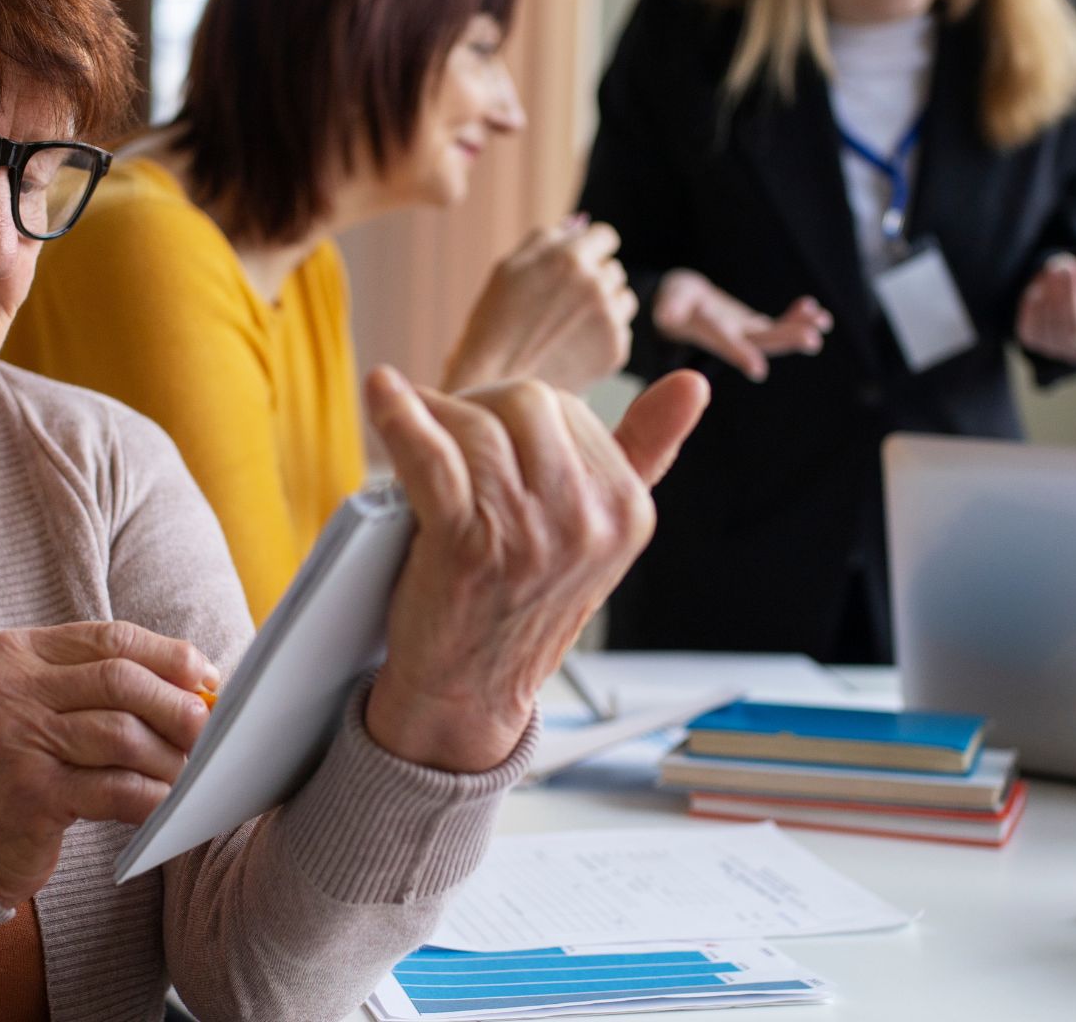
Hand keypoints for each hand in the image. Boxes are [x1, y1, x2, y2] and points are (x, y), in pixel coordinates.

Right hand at [0, 622, 219, 905]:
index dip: (169, 656)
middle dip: (176, 706)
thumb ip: (101, 683)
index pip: (110, 638)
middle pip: (121, 681)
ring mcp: (17, 741)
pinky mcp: (32, 796)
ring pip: (123, 735)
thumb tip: (196, 682)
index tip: (205, 679)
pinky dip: (152, 796)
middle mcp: (10, 689)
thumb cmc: (18, 762)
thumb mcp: (42, 704)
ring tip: (185, 773)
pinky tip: (163, 804)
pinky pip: (116, 789)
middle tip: (206, 731)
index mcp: (16, 653)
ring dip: (168, 756)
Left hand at [361, 366, 709, 772]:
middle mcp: (586, 522)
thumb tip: (692, 384)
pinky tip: (383, 392)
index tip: (485, 431)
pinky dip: (399, 417)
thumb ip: (645, 455)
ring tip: (412, 425)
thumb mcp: (599, 534)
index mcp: (626, 510)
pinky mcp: (466, 544)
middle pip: (524, 403)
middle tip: (446, 431)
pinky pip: (431, 454)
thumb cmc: (522, 604)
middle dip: (478, 406)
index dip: (512, 410)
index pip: (566, 408)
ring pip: (476, 424)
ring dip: (434, 416)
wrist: (469, 691)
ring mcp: (527, 534)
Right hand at [444, 217, 637, 394]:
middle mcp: (596, 283)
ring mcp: (609, 318)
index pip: (605, 237)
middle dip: (594, 281)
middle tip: (563, 305)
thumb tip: (576, 226)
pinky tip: (572, 348)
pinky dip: (602, 338)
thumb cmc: (493, 324)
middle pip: (613, 269)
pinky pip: (621, 331)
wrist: (494, 384)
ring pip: (623, 299)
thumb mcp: (508, 268)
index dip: (591, 249)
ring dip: (604, 307)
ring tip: (568, 327)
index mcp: (570, 257)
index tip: (580, 265)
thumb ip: (545, 240)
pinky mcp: (616, 350)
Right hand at [652, 268, 830, 381]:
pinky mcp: (752, 327)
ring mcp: (744, 335)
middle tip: (812, 340)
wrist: (679, 307)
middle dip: (785, 339)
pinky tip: (814, 308)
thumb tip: (665, 315)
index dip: (740, 353)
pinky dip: (796, 316)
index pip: (724, 343)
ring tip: (824, 322)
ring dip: (798, 330)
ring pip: (774, 336)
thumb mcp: (667, 301)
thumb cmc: (672, 302)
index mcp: (706, 335)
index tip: (759, 369)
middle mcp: (730, 340)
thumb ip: (668, 307)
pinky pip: (778, 323)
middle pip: (759, 341)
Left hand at [1015, 253, 1075, 363]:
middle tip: (1059, 267)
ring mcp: (1052, 348)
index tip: (1071, 270)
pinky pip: (1027, 328)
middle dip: (1058, 295)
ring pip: (1041, 328)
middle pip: (1059, 327)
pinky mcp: (1035, 340)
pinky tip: (1042, 288)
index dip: (1070, 301)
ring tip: (1053, 270)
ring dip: (1045, 296)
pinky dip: (1032, 305)